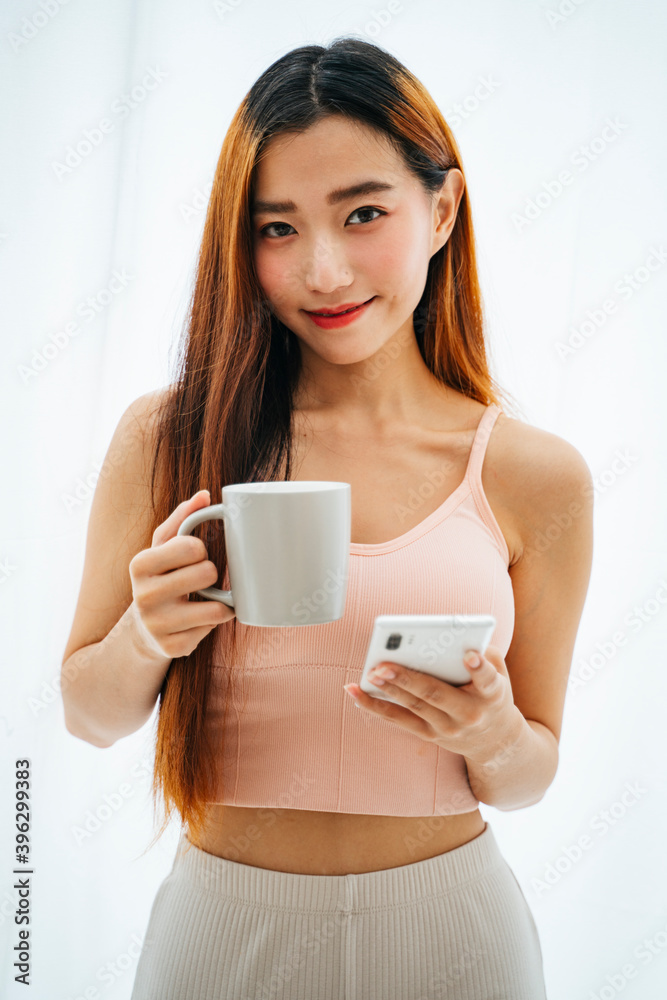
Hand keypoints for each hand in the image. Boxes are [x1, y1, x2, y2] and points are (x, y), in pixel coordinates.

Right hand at [129, 489, 234, 659]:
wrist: (143, 630)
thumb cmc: (160, 578)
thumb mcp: (162, 547)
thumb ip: (182, 518)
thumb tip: (204, 496)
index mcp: (140, 564)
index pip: (192, 546)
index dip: (200, 550)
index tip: (192, 556)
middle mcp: (143, 596)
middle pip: (207, 574)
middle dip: (211, 574)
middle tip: (200, 579)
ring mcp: (157, 625)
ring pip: (216, 609)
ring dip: (220, 602)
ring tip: (208, 598)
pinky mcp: (172, 649)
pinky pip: (212, 630)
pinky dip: (212, 624)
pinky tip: (199, 620)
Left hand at [343, 644, 521, 763]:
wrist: (496, 743)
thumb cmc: (493, 696)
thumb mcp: (500, 675)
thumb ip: (483, 655)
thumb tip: (452, 639)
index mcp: (492, 694)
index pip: (488, 680)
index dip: (479, 668)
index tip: (469, 655)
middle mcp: (469, 713)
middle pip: (436, 694)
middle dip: (407, 679)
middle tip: (384, 665)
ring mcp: (448, 728)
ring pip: (413, 707)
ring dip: (389, 690)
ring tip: (370, 673)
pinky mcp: (430, 735)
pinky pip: (398, 720)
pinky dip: (375, 706)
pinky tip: (355, 692)